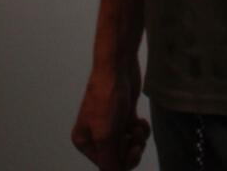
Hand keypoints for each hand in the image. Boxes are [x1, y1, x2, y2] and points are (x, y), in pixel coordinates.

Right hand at [71, 55, 150, 169]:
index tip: (132, 149)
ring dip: (137, 139)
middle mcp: (96, 135)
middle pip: (118, 157)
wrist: (118, 66)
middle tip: (136, 141)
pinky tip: (140, 121)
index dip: (122, 161)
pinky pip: (135, 132)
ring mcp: (112, 124)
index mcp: (85, 142)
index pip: (106, 165)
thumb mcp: (105, 134)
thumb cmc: (106, 97)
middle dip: (131, 151)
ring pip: (129, 145)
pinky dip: (141, 130)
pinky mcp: (125, 114)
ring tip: (136, 126)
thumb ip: (109, 160)